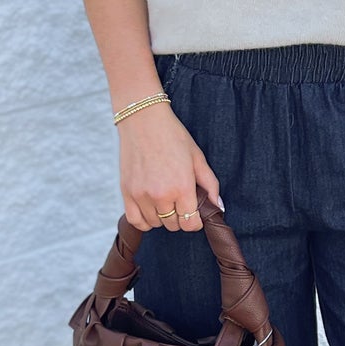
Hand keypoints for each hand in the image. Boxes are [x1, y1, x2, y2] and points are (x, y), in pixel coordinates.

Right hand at [118, 103, 222, 230]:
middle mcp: (161, 195)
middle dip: (180, 217)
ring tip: (165, 200)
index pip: (190, 223)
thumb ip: (210, 185)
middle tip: (180, 202)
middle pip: (173, 225)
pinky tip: (150, 210)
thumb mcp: (198, 158)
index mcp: (182, 187)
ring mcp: (141, 195)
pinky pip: (135, 221)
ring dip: (163, 217)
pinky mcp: (126, 192)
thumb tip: (218, 207)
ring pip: (155, 224)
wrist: (144, 120)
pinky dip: (144, 220)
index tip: (195, 215)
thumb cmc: (173, 136)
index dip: (195, 222)